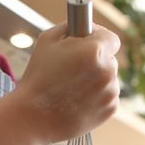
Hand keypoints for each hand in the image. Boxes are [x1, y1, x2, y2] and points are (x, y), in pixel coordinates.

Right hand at [13, 23, 120, 143]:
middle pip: (109, 59)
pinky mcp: (109, 110)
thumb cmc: (38, 78)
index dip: (98, 39)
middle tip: (73, 69)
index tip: (88, 44)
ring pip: (109, 79)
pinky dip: (96, 97)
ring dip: (96, 80)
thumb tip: (84, 29)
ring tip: (72, 88)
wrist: (33, 117)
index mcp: (94, 51)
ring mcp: (110, 92)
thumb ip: (70, 28)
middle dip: (95, 61)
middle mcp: (107, 71)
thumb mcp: (48, 40)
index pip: (111, 38)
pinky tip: (77, 100)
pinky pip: (108, 96)